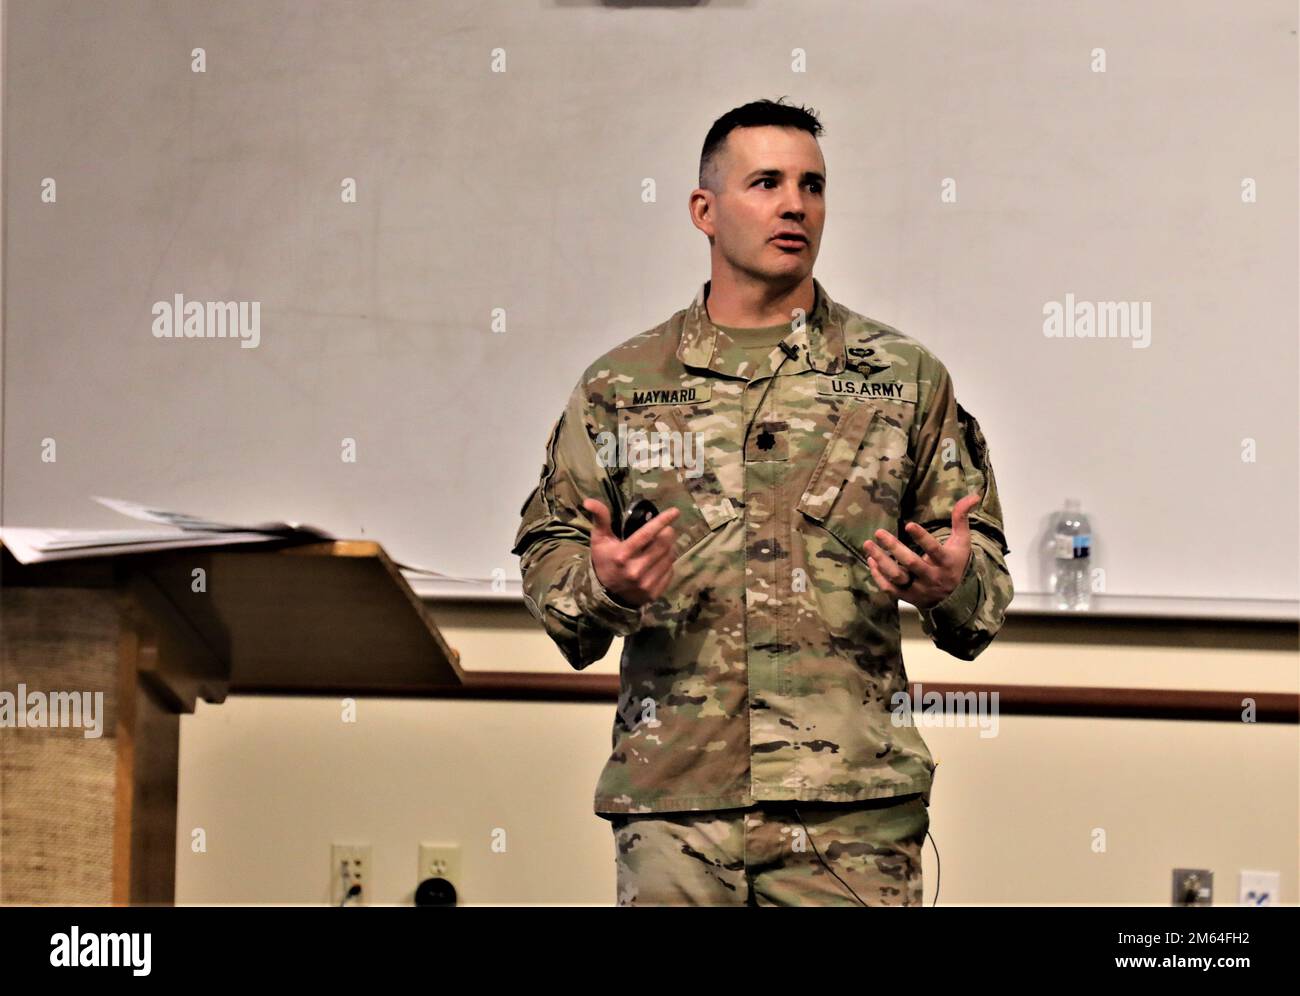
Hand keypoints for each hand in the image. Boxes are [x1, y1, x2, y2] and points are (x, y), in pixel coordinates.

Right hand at [583, 499, 680, 607]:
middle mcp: (635, 570)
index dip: (662, 521)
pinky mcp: (654, 593)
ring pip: (669, 557)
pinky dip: (667, 563)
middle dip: (668, 533)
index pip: (646, 534)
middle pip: (663, 544)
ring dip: (669, 548)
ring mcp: (645, 583)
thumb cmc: (604, 560)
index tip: (675, 511)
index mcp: (622, 555)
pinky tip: (659, 561)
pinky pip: (670, 571)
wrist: (606, 593)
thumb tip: (589, 501)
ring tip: (662, 546)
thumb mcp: (600, 539)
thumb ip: (600, 518)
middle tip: (666, 530)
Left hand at [862, 494, 979, 608]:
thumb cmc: (954, 562)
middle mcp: (932, 577)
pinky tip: (871, 560)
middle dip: (894, 547)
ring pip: (897, 576)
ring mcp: (918, 589)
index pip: (934, 550)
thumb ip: (961, 518)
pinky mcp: (906, 597)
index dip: (922, 538)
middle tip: (879, 532)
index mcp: (946, 562)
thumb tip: (973, 496)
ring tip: (868, 544)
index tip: (909, 524)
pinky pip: (889, 588)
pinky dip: (878, 576)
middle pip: (911, 563)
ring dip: (881, 561)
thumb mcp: (961, 541)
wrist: (952, 598)